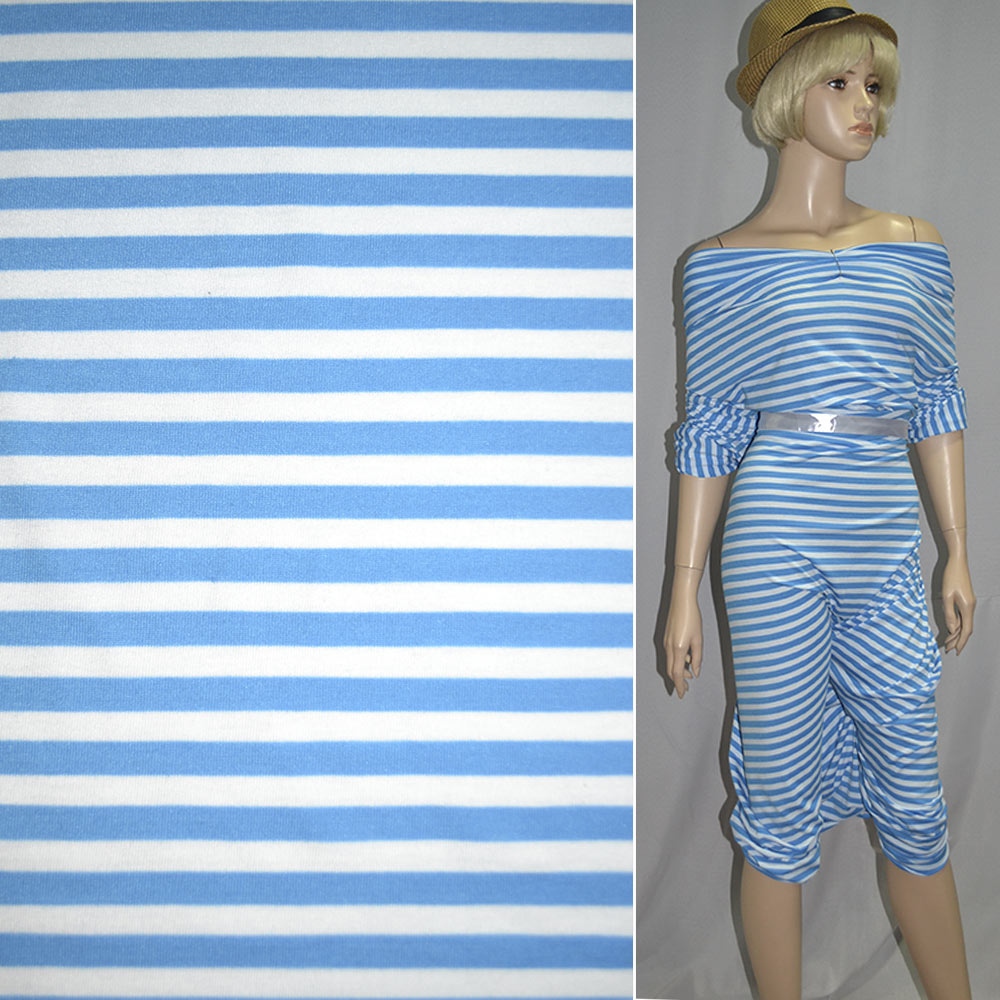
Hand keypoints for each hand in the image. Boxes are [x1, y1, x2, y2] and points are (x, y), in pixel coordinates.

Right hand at [663, 582, 702, 698]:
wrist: (681, 600)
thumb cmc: (692, 617)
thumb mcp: (699, 639)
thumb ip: (697, 658)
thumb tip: (695, 672)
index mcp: (678, 649)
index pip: (677, 674)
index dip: (679, 686)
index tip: (681, 695)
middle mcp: (668, 647)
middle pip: (670, 671)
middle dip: (677, 681)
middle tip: (685, 689)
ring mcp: (665, 642)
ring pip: (670, 663)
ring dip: (678, 671)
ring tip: (689, 674)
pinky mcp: (665, 637)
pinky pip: (669, 654)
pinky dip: (676, 661)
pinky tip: (686, 659)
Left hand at [941, 555, 974, 654]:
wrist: (957, 562)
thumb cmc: (951, 577)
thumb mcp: (946, 597)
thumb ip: (949, 614)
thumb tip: (951, 629)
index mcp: (967, 608)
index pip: (966, 630)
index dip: (960, 642)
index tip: (955, 651)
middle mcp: (970, 607)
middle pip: (966, 629)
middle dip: (958, 640)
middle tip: (948, 649)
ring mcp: (968, 604)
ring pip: (964, 623)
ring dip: (956, 633)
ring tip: (948, 642)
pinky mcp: (965, 600)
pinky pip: (962, 616)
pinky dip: (957, 624)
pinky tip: (951, 628)